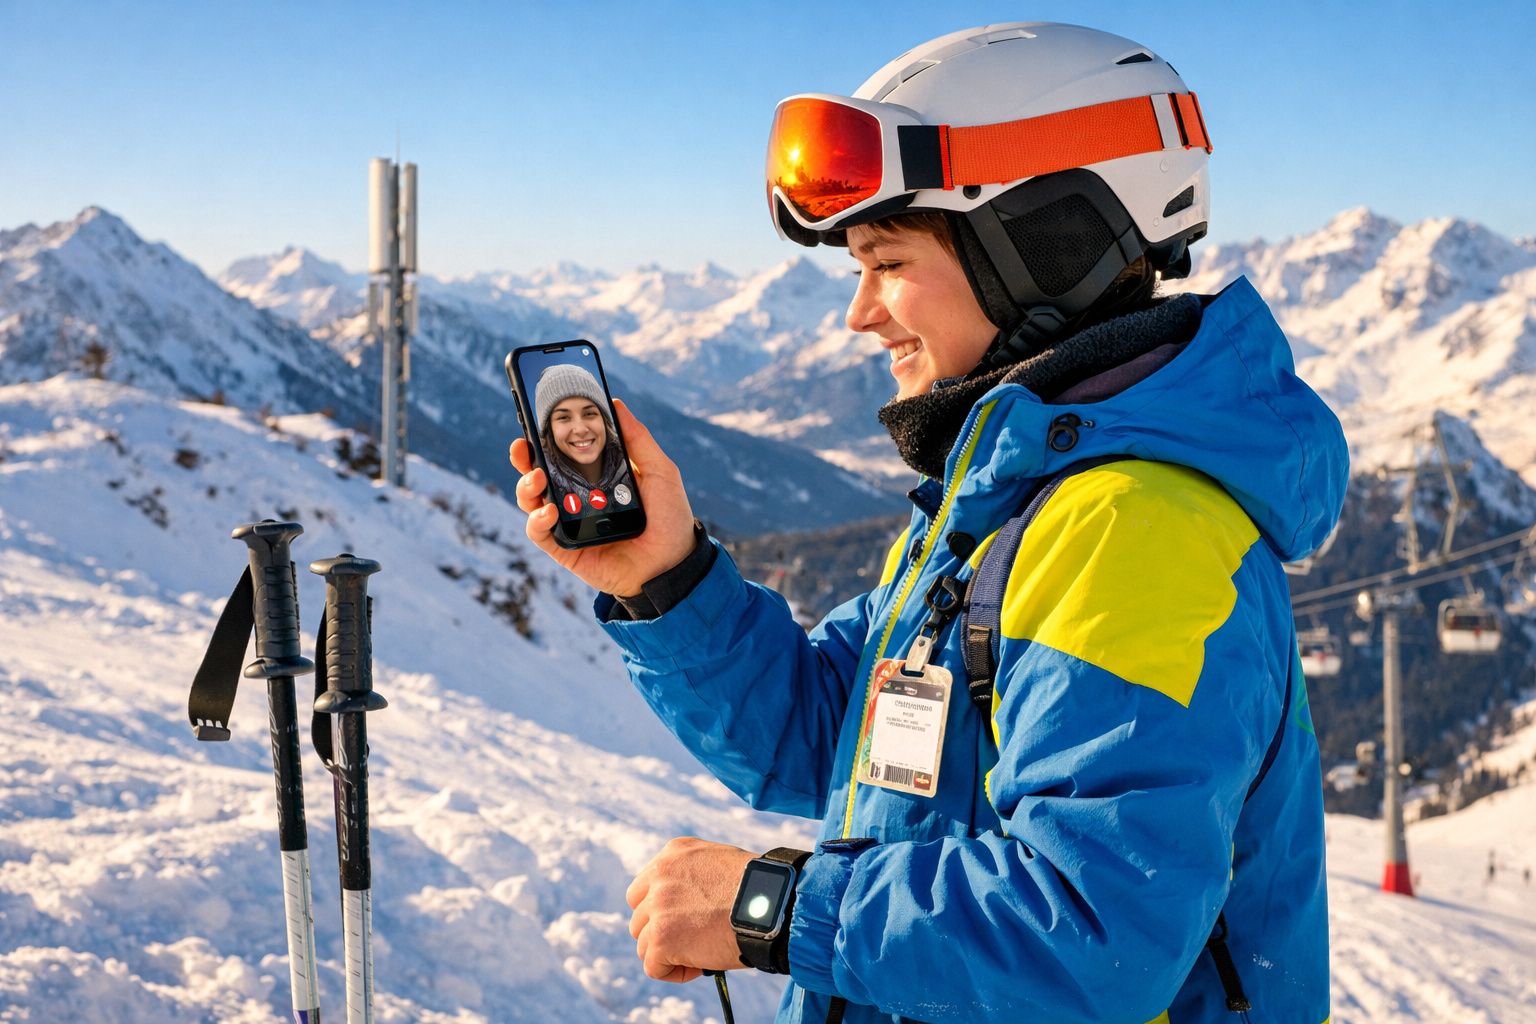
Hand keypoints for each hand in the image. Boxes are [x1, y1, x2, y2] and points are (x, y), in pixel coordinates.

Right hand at [509, 399, 696, 596]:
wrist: (674, 564)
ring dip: (526, 486)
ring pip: (531, 500)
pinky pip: (539, 533)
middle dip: (524, 458)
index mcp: (594, 476)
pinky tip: (550, 511)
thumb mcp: (660, 472)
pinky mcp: (565, 548)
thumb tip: (616, 404)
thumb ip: (638, 439)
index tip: (534, 418)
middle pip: (537, 473)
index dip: (543, 437)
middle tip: (523, 446)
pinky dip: (537, 520)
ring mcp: (568, 523)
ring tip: (538, 477)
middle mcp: (576, 497)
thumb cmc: (669, 518)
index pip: (561, 453)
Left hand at [626, 837, 754, 982]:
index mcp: (672, 854)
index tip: (683, 922)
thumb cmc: (758, 889)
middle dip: (662, 933)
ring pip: (645, 944)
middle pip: (640, 917)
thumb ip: (693, 877)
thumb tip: (685, 906)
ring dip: (669, 954)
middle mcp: (659, 876)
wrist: (771, 904)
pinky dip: (675, 972)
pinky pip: (654, 967)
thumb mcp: (719, 864)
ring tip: (701, 955)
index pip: (645, 889)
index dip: (662, 911)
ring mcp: (658, 907)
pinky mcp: (662, 938)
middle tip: (691, 941)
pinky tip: (700, 966)